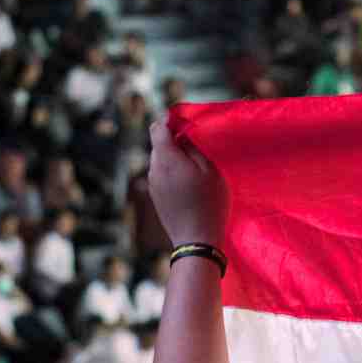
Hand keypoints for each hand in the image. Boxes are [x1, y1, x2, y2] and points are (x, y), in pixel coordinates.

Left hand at [149, 120, 229, 247]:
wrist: (196, 242)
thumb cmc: (208, 203)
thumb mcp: (209, 169)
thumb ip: (193, 146)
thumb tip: (182, 132)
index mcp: (165, 158)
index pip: (158, 126)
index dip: (171, 121)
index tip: (188, 125)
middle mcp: (153, 169)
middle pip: (159, 144)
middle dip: (175, 141)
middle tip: (197, 150)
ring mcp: (152, 185)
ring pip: (160, 161)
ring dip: (175, 159)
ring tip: (195, 172)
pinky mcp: (156, 198)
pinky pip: (161, 176)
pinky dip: (172, 174)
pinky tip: (189, 187)